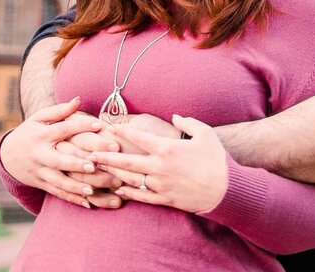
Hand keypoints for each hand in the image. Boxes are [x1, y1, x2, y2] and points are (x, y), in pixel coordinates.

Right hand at [0, 97, 121, 206]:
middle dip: (77, 163)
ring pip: (58, 182)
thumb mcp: (40, 118)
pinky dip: (72, 199)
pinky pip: (57, 193)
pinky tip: (88, 203)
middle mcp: (40, 155)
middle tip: (95, 164)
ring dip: (75, 187)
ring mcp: (40, 172)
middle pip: (59, 160)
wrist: (8, 155)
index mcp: (42, 135)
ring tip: (92, 190)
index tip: (100, 125)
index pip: (62, 130)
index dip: (80, 126)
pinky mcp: (42, 184)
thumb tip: (79, 99)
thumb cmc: (31, 132)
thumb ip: (60, 111)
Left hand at [93, 115, 227, 213]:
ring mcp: (160, 185)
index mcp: (167, 149)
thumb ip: (187, 122)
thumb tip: (174, 116)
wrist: (225, 189)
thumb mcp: (205, 133)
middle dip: (106, 157)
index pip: (139, 138)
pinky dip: (128, 193)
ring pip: (130, 180)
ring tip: (99, 171)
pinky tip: (117, 189)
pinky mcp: (164, 199)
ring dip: (113, 175)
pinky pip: (141, 197)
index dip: (122, 131)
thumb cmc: (216, 159)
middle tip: (89, 154)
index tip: (109, 127)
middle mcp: (159, 167)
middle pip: (126, 162)